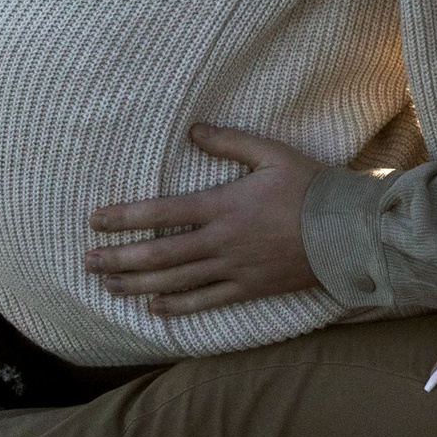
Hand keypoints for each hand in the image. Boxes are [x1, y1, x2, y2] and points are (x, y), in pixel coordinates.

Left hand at [87, 128, 320, 313]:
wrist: (349, 232)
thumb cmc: (311, 187)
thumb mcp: (271, 153)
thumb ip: (229, 142)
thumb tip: (192, 130)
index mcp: (223, 206)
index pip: (160, 214)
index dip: (124, 218)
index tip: (95, 221)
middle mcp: (222, 242)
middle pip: (158, 255)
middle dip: (118, 259)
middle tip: (87, 260)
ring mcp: (234, 270)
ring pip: (175, 282)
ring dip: (136, 284)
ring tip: (107, 284)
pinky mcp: (249, 289)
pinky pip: (206, 302)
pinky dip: (176, 306)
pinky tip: (153, 307)